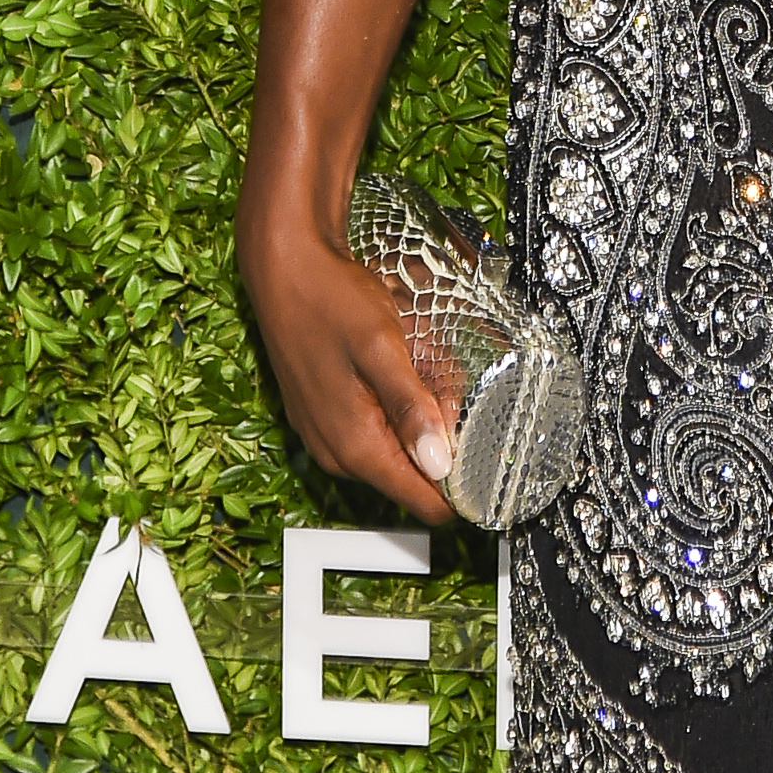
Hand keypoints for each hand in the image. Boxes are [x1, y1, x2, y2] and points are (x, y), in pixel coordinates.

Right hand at [239, 220, 454, 528]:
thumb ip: (410, 407)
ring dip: (421, 409)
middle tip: (445, 375)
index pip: (421, 500)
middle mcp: (339, 453)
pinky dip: (398, 399)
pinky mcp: (326, 419)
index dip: (459, 487)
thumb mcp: (382, 347)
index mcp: (355, 445)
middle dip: (443, 431)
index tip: (488, 459)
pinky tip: (399, 360)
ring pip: (400, 442)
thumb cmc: (329, 302)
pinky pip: (378, 425)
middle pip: (416, 468)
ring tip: (418, 356)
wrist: (285, 271)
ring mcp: (329, 438)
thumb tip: (439, 463)